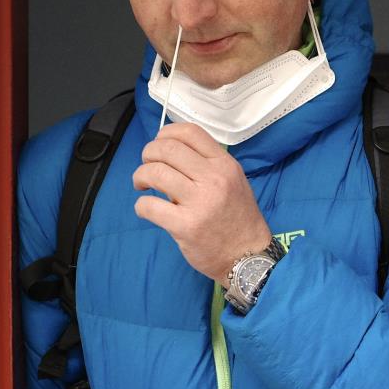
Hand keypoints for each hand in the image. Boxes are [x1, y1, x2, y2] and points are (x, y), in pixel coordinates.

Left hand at [132, 123, 272, 281]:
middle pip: (167, 149)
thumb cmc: (238, 218)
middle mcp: (214, 179)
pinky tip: (147, 209)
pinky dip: (141, 205)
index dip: (166, 133)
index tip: (159, 144)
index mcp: (225, 165)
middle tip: (147, 166)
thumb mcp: (234, 181)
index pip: (190, 132)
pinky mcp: (186, 226)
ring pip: (155, 172)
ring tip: (142, 185)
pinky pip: (149, 205)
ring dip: (140, 176)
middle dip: (148, 154)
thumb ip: (208, 165)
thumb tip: (172, 153)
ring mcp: (200, 202)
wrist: (248, 256)